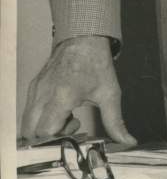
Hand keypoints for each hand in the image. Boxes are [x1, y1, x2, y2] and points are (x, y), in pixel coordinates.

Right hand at [21, 35, 135, 145]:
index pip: (46, 132)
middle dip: (49, 137)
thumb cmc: (96, 63)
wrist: (85, 38)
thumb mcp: (110, 94)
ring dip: (44, 128)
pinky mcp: (33, 87)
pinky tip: (60, 109)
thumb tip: (127, 141)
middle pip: (32, 132)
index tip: (76, 130)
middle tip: (70, 126)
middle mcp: (44, 94)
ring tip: (66, 117)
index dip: (59, 138)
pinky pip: (29, 111)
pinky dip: (41, 117)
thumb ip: (115, 122)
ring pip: (28, 123)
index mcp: (63, 96)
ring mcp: (36, 90)